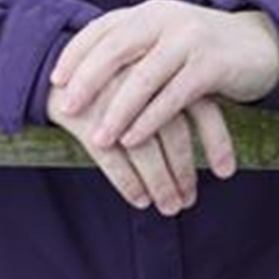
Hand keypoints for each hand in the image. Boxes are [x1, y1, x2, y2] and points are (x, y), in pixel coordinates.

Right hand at [46, 78, 229, 215]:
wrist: (52, 70)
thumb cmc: (113, 86)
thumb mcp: (146, 86)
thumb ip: (174, 107)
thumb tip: (209, 148)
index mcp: (165, 70)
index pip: (203, 109)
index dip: (217, 143)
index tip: (226, 174)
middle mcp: (142, 82)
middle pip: (175, 132)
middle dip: (183, 172)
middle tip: (188, 202)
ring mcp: (111, 97)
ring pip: (144, 148)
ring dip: (160, 183)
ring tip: (169, 208)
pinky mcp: (83, 115)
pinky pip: (110, 156)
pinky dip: (128, 182)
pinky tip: (139, 200)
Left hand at [49, 0, 278, 182]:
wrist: (263, 45)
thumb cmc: (204, 50)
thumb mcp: (166, 40)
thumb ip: (134, 51)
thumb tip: (82, 80)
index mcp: (149, 12)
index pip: (103, 28)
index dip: (76, 53)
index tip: (55, 81)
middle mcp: (167, 18)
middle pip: (117, 47)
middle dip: (88, 80)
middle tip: (67, 109)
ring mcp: (190, 39)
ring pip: (144, 77)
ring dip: (118, 111)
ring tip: (100, 140)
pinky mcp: (212, 65)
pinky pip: (174, 96)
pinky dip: (151, 120)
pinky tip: (135, 140)